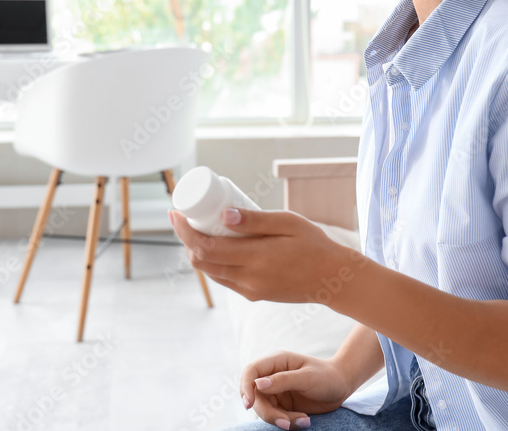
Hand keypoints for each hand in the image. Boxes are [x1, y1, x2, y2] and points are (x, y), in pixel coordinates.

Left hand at [168, 207, 354, 303]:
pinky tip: (215, 245)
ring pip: (210, 272)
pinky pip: (224, 278)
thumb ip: (255, 220)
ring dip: (198, 251)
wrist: (332, 279)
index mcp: (256, 258)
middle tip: (184, 217)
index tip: (175, 213)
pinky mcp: (253, 295)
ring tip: (197, 228)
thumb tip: (222, 214)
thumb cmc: (314, 244)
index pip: (205, 247)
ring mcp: (250, 290)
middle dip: (186, 239)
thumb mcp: (288, 223)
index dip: (184, 231)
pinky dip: (213, 262)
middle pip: (201, 261)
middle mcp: (248, 279)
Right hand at [240, 351, 353, 428]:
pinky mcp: (283, 406)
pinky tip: (305, 422)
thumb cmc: (327, 376)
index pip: (251, 372)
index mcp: (277, 362)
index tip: (249, 405)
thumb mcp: (307, 377)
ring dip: (281, 420)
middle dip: (268, 413)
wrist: (341, 387)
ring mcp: (277, 392)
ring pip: (265, 410)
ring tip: (304, 421)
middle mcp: (273, 377)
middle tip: (286, 423)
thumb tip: (258, 384)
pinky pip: (278, 418)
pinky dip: (289, 423)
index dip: (246, 387)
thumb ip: (283, 380)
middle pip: (256, 397)